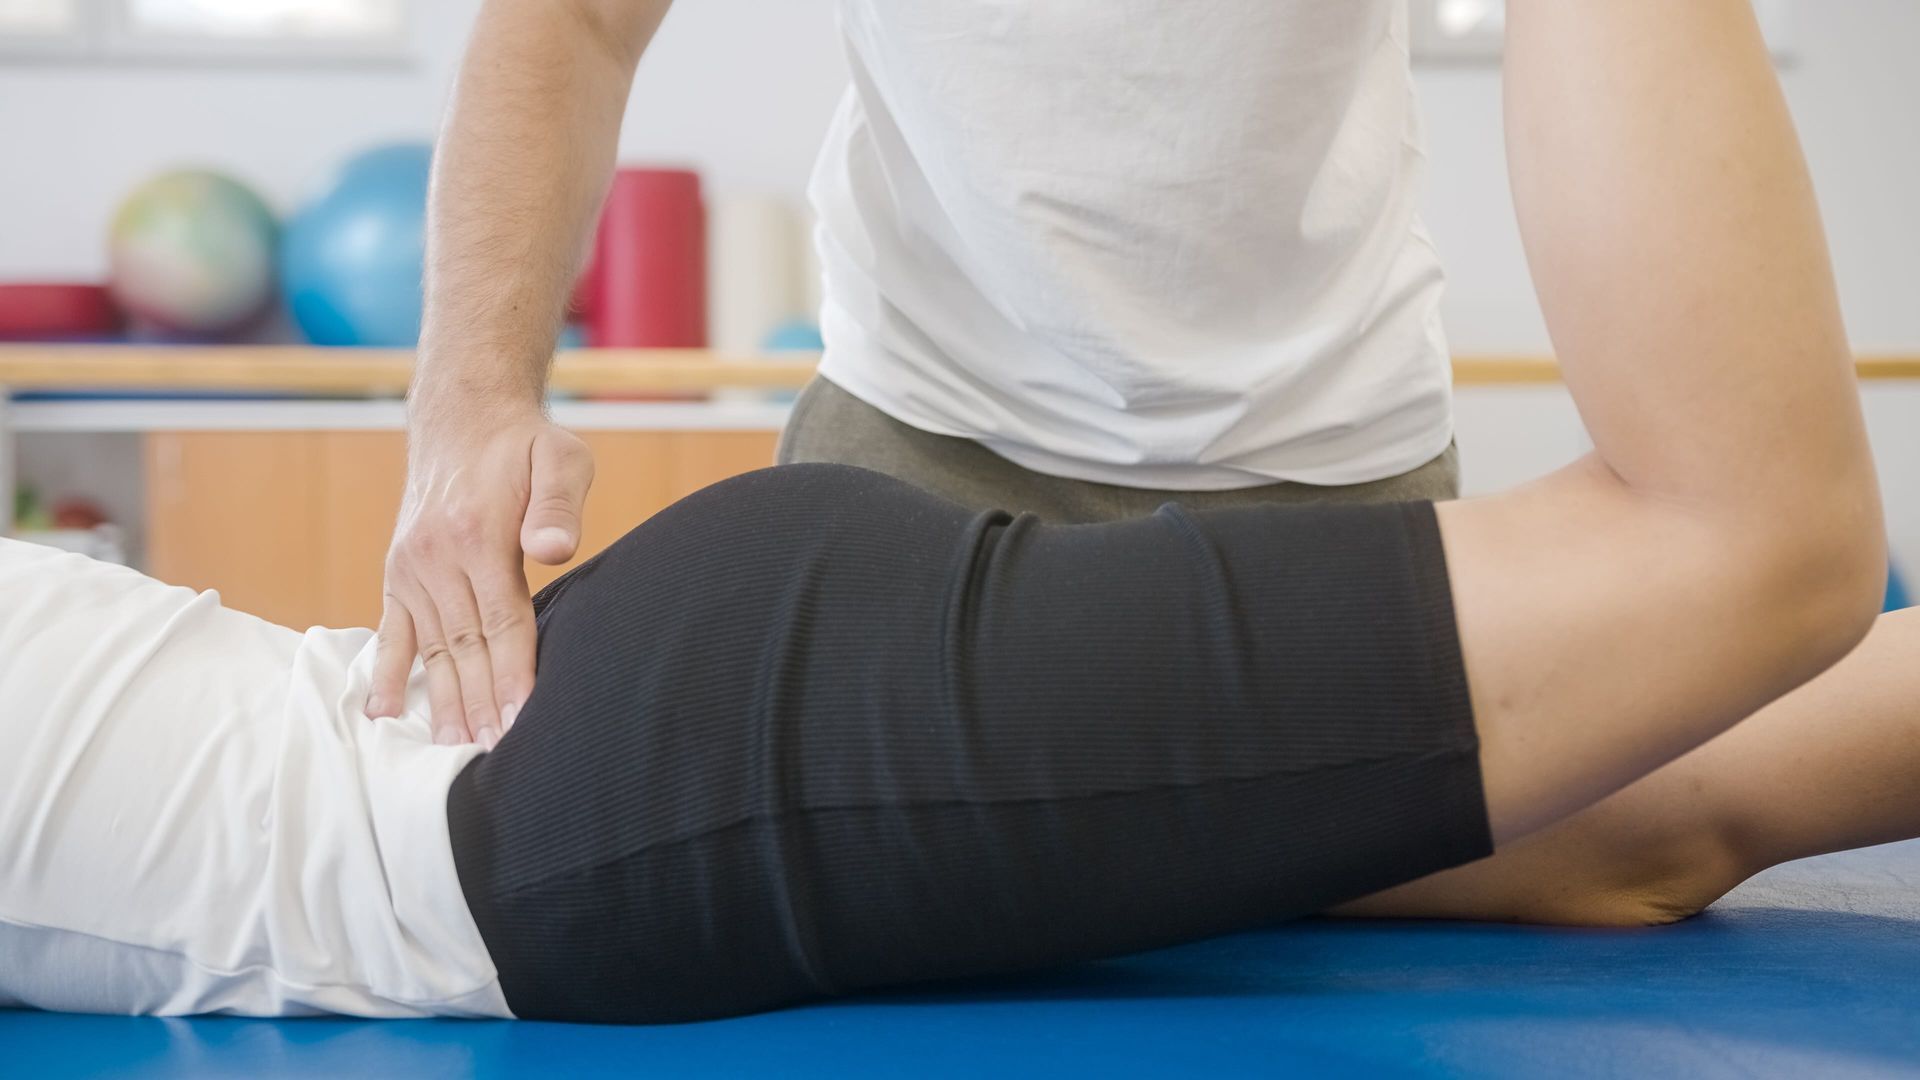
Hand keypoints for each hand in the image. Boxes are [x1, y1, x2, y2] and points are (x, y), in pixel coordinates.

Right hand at [365, 408, 594, 746]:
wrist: (464, 419)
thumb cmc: (524, 444)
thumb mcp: (559, 457)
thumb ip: (558, 504)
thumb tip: (554, 549)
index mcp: (476, 535)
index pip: (502, 621)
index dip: (514, 674)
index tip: (522, 720)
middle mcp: (436, 558)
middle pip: (465, 646)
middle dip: (481, 705)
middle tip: (491, 758)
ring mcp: (411, 568)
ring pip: (432, 648)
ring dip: (442, 702)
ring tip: (451, 751)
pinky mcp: (398, 573)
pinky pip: (392, 631)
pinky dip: (386, 672)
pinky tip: (381, 713)